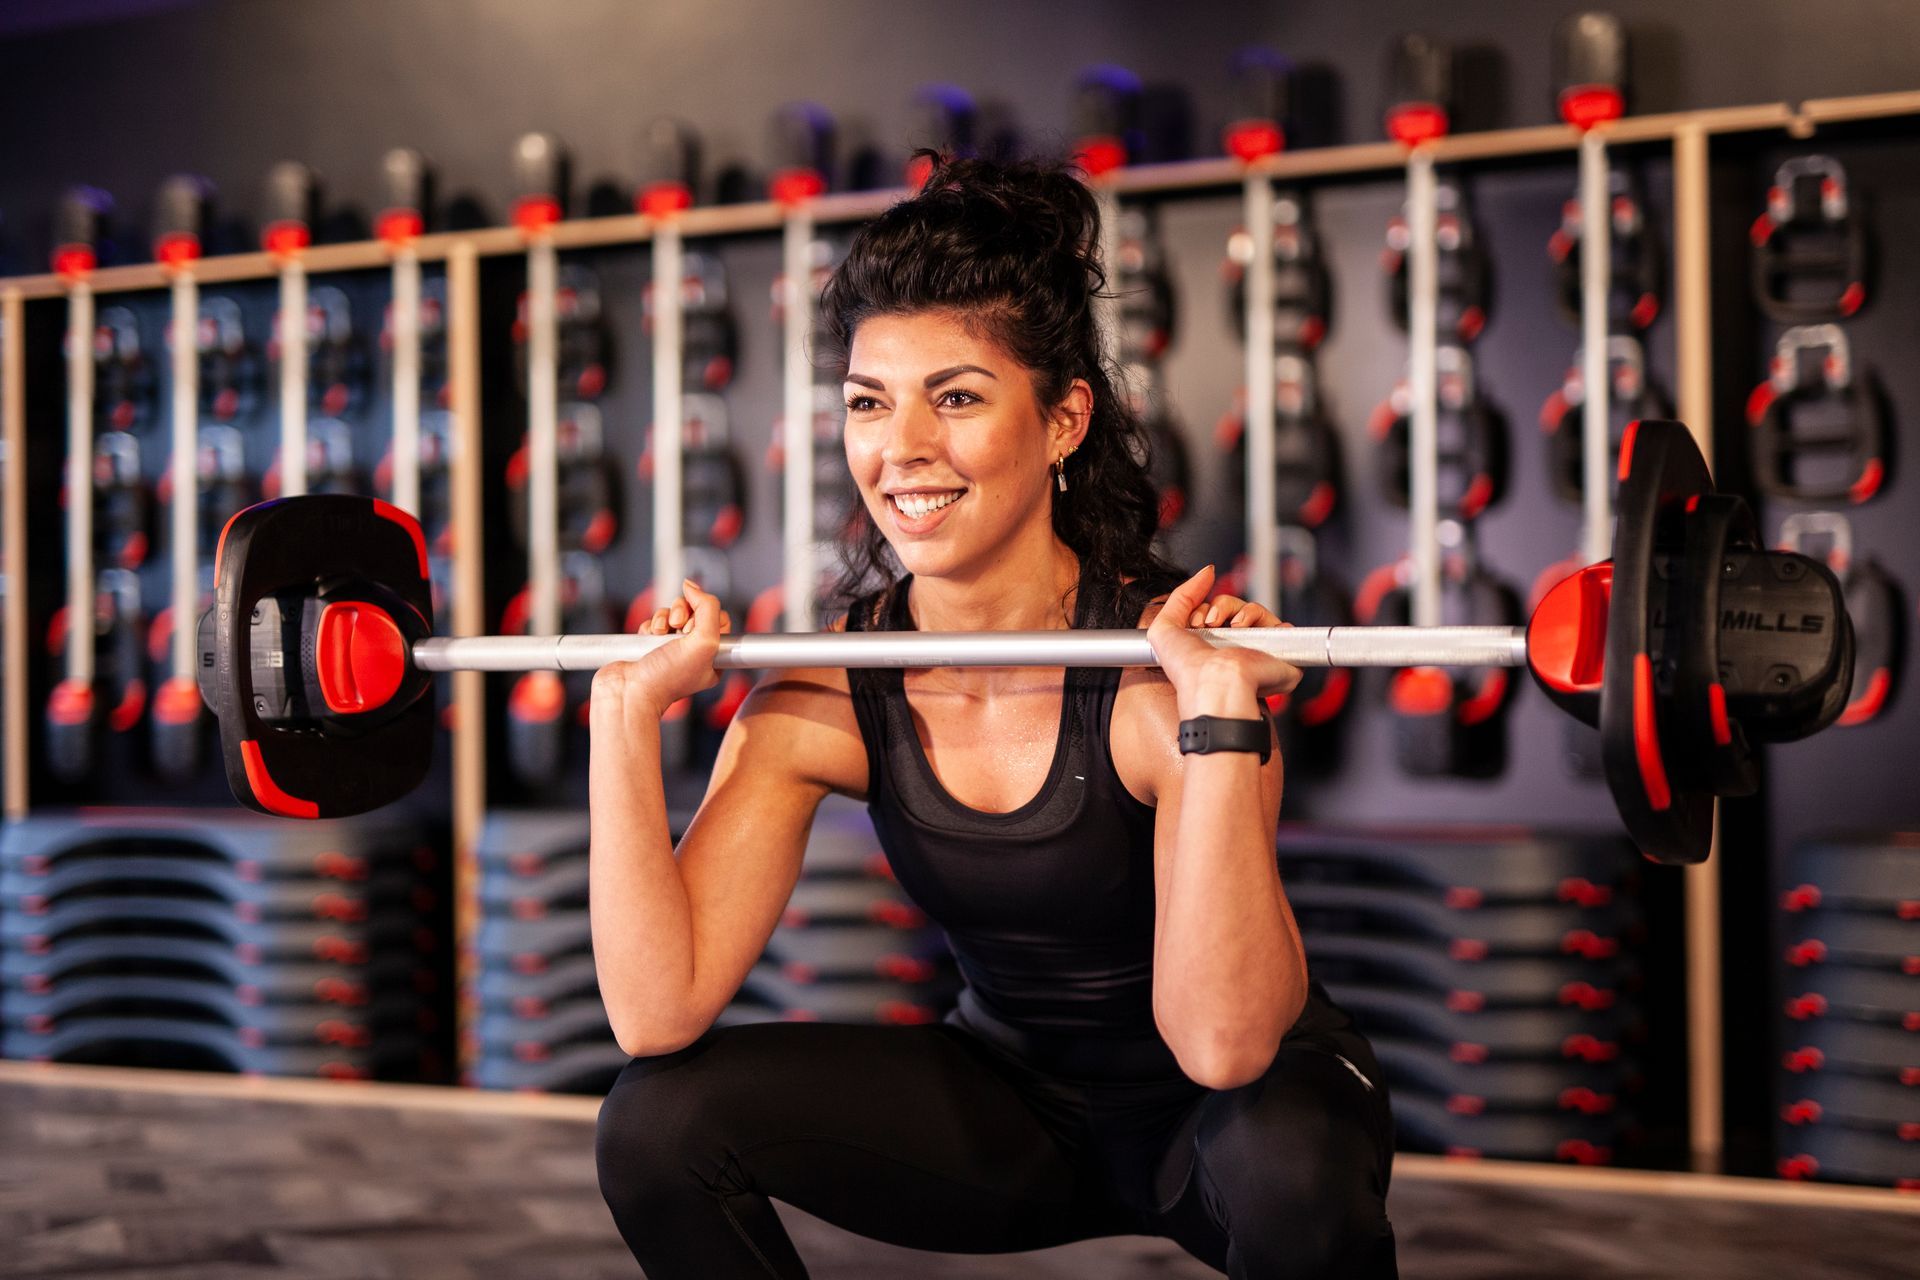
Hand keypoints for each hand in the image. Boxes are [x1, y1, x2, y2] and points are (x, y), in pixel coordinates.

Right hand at [590, 580, 732, 719]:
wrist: (629, 692)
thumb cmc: (668, 677)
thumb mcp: (704, 641)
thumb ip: (708, 608)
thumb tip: (692, 585)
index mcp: (713, 659)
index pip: (719, 619)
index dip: (706, 615)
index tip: (693, 629)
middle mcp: (693, 654)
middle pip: (694, 612)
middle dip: (682, 612)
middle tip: (676, 627)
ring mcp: (670, 649)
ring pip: (672, 614)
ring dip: (663, 618)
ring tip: (658, 634)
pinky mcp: (649, 646)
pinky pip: (653, 622)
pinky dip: (649, 625)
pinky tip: (646, 637)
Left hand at [1147, 565, 1300, 716]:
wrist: (1214, 683)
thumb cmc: (1188, 668)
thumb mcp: (1165, 628)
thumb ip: (1181, 596)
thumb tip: (1207, 572)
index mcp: (1209, 645)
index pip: (1214, 611)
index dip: (1205, 608)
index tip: (1195, 622)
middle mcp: (1234, 647)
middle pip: (1235, 607)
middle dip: (1221, 605)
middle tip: (1210, 623)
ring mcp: (1257, 650)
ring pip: (1256, 612)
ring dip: (1242, 611)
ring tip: (1232, 626)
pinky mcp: (1279, 654)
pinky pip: (1282, 626)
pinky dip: (1267, 620)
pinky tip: (1249, 630)